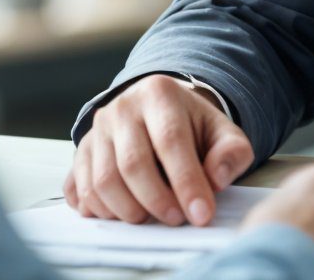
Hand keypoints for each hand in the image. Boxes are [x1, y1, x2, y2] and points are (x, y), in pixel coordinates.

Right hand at [64, 73, 253, 225]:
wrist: (159, 112)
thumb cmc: (193, 127)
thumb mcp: (222, 131)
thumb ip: (231, 152)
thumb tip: (216, 179)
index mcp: (159, 93)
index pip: (170, 140)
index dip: (186, 181)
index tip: (201, 214)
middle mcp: (122, 106)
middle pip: (132, 163)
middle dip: (157, 201)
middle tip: (178, 219)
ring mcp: (97, 129)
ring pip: (103, 180)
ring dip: (128, 210)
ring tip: (152, 218)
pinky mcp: (82, 150)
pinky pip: (82, 188)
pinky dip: (101, 210)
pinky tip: (124, 215)